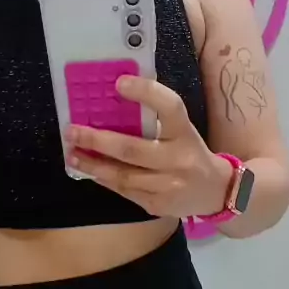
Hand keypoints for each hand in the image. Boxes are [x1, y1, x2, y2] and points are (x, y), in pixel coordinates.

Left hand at [65, 77, 232, 218]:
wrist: (216, 192)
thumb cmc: (191, 154)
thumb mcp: (182, 132)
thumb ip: (157, 119)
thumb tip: (114, 102)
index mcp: (185, 134)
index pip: (169, 107)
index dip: (145, 92)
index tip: (119, 83)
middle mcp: (178, 160)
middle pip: (132, 149)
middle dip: (98, 140)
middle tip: (72, 132)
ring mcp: (168, 186)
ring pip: (124, 176)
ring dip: (94, 165)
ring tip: (73, 155)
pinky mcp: (158, 205)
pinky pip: (126, 192)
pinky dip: (106, 181)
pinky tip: (92, 172)